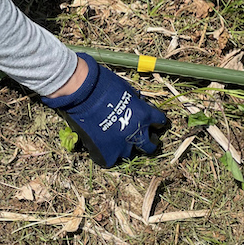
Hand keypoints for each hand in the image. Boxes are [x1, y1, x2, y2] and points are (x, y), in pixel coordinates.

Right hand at [42, 53, 168, 166]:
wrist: (84, 93)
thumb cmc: (104, 84)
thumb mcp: (127, 90)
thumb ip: (134, 102)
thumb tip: (134, 104)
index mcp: (145, 115)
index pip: (159, 121)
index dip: (156, 121)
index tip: (154, 121)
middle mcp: (137, 132)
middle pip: (149, 146)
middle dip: (148, 143)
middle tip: (142, 139)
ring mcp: (122, 145)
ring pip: (128, 154)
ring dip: (124, 147)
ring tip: (116, 142)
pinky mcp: (106, 153)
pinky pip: (109, 160)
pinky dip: (106, 154)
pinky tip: (101, 147)